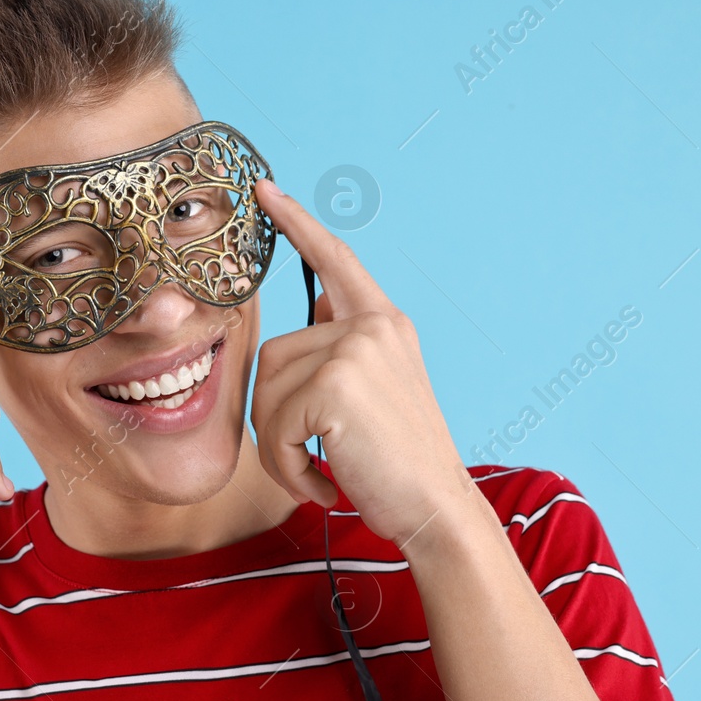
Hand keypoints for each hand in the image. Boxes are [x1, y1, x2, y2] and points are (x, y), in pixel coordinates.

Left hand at [250, 179, 481, 552]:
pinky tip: (323, 484)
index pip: (335, 261)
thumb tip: (298, 328)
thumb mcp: (375, 394)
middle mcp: (374, 327)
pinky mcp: (336, 386)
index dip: (298, 224)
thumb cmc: (398, 465)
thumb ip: (342, 352)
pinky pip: (275, 425)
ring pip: (267, 391)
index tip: (264, 191)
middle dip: (276, 416)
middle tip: (309, 458)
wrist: (437, 510)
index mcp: (385, 323)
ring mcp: (356, 351)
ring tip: (319, 471)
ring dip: (280, 445)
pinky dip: (286, 467)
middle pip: (273, 354)